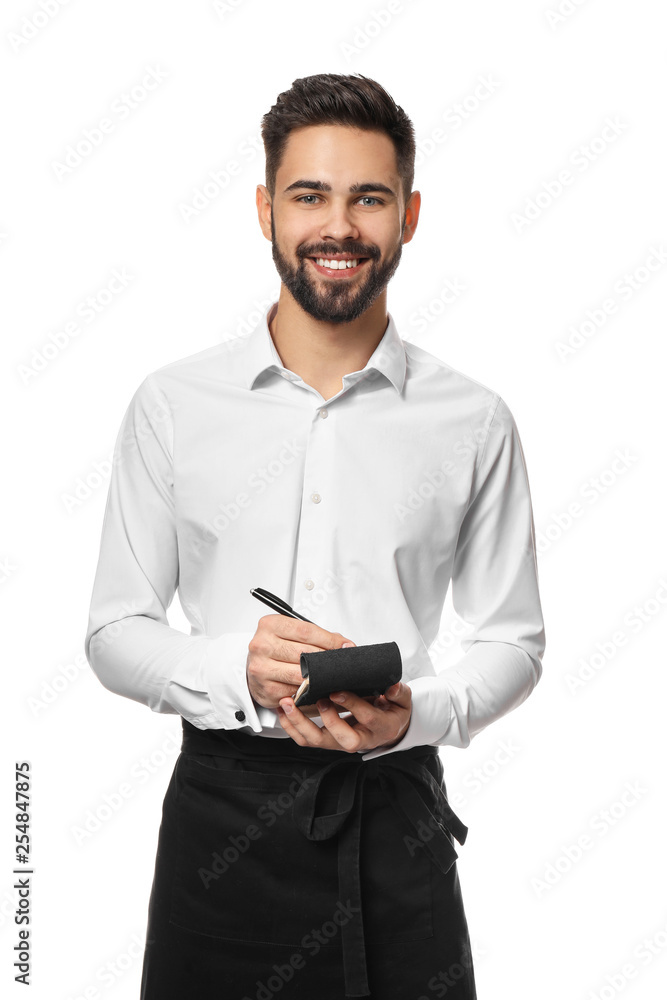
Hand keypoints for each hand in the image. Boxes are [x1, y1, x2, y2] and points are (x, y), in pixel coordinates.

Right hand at [246, 614, 356, 717]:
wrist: (253, 668)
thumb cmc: (274, 648)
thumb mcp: (289, 633)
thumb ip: (315, 635)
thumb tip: (344, 645)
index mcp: (269, 625)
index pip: (306, 631)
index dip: (330, 640)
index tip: (345, 645)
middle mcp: (262, 645)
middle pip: (305, 653)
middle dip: (327, 658)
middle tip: (341, 662)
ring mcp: (262, 669)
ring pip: (301, 674)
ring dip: (319, 676)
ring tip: (331, 675)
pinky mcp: (266, 690)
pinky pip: (295, 690)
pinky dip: (308, 689)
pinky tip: (314, 686)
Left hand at [276, 682, 411, 752]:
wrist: (388, 727)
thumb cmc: (393, 712)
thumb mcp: (404, 701)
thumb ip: (399, 693)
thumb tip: (392, 687)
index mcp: (380, 727)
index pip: (366, 718)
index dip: (351, 704)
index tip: (337, 691)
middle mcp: (360, 739)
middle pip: (339, 739)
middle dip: (326, 719)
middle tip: (316, 700)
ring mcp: (340, 741)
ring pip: (317, 741)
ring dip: (300, 724)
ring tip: (288, 704)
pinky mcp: (328, 740)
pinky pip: (306, 739)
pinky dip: (292, 727)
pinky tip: (283, 711)